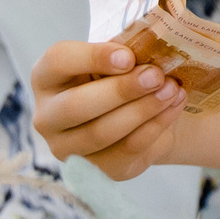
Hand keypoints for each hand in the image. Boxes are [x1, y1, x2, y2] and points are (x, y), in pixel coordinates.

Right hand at [32, 42, 185, 179]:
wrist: (134, 112)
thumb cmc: (120, 75)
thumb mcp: (116, 57)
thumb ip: (124, 52)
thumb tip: (150, 48)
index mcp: (46, 77)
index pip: (58, 62)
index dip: (93, 57)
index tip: (129, 56)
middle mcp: (46, 117)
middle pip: (76, 106)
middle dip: (121, 90)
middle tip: (157, 76)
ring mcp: (66, 149)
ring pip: (102, 132)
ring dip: (142, 110)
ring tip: (172, 90)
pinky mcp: (95, 170)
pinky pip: (126, 150)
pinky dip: (154, 127)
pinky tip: (173, 107)